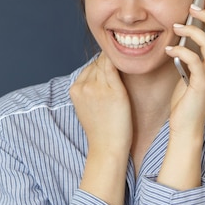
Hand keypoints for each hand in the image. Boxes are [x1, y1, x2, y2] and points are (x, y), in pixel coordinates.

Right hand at [70, 52, 131, 204]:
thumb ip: (90, 89)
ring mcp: (96, 87)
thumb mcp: (87, 107)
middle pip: (97, 63)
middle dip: (109, 60)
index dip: (102, 65)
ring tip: (128, 59)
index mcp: (74, 89)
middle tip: (123, 57)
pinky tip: (130, 61)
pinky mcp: (112, 90)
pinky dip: (121, 62)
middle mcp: (83, 85)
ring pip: (106, 63)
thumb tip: (100, 75)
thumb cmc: (102, 129)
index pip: (89, 67)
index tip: (114, 64)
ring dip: (116, 60)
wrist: (107, 147)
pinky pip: (115, 67)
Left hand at [165, 0, 204, 132]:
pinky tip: (170, 49)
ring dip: (193, 31)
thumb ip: (189, 56)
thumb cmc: (184, 101)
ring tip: (176, 26)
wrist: (186, 126)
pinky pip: (195, 61)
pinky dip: (182, 51)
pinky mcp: (202, 85)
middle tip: (192, 6)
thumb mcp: (188, 73)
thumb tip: (180, 36)